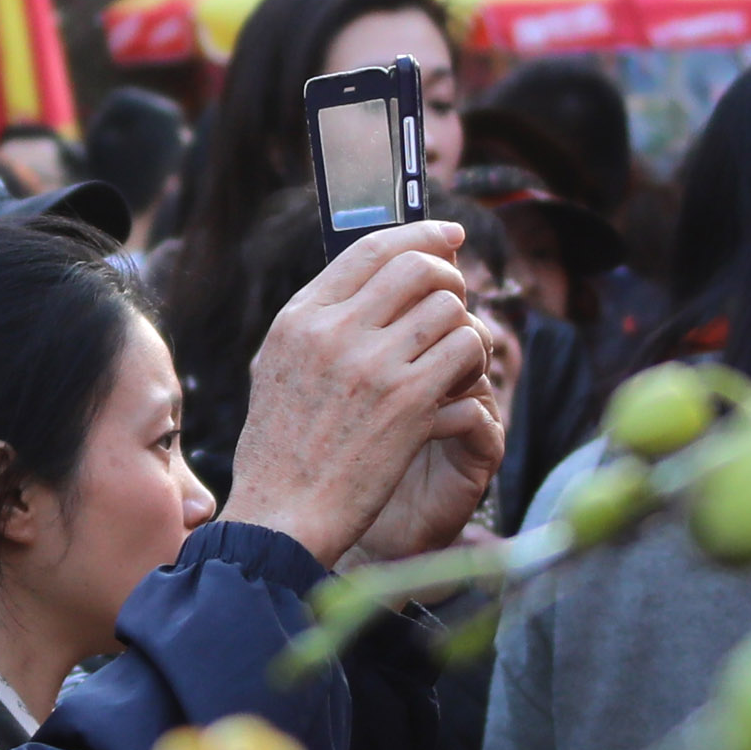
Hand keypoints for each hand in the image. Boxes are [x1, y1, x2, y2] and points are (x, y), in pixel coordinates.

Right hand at [221, 221, 483, 565]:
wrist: (284, 515)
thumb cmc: (281, 455)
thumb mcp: (277, 371)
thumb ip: (319, 326)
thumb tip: (369, 290)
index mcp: (300, 318)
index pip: (371, 249)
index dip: (420, 233)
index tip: (450, 236)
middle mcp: (335, 331)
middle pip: (418, 267)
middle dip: (450, 279)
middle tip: (457, 305)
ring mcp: (374, 363)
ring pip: (450, 306)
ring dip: (465, 328)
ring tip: (456, 360)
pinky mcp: (410, 400)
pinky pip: (467, 349)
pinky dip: (474, 362)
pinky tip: (460, 386)